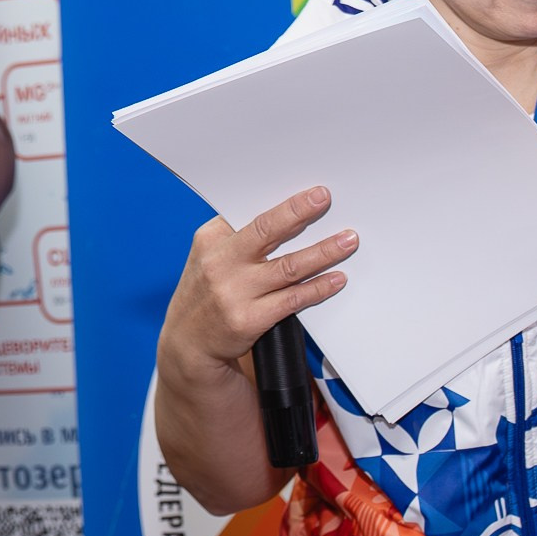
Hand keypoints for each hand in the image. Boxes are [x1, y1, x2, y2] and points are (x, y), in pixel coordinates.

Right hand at [161, 187, 354, 372]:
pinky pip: (292, 299)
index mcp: (211, 239)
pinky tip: (336, 279)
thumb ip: (241, 240)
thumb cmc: (208, 294)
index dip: (284, 203)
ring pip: (288, 266)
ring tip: (347, 242)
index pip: (251, 214)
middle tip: (325, 199)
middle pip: (267, 231)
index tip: (311, 192)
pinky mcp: (248, 319)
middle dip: (299, 212)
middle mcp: (220, 262)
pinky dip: (318, 288)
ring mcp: (233, 291)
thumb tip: (292, 220)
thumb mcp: (211, 259)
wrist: (188, 342)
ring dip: (323, 252)